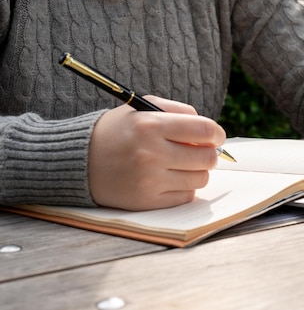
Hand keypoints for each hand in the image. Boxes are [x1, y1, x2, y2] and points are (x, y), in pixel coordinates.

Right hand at [88, 96, 225, 210]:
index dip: (217, 134)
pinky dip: (184, 187)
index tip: (216, 136)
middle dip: (210, 154)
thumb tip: (211, 131)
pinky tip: (171, 178)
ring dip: (198, 171)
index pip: (205, 130)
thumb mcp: (143, 109)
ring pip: (200, 179)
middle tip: (201, 151)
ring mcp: (149, 180)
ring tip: (183, 165)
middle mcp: (151, 153)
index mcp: (151, 125)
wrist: (78, 161)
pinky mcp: (146, 201)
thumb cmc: (118, 131)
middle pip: (207, 158)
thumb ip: (180, 111)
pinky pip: (186, 196)